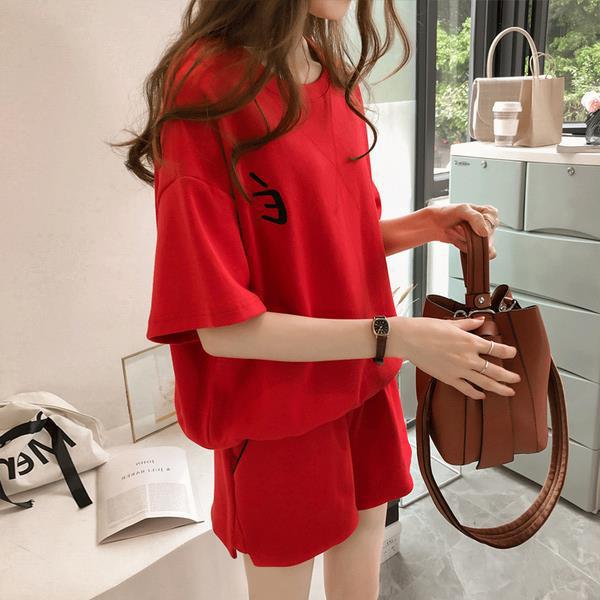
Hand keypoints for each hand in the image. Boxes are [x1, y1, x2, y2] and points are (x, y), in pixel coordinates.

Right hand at [394, 315, 519, 399]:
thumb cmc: (426, 329)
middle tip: (516, 379)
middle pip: (495, 370)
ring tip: (509, 392)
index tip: (512, 353)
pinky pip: (467, 389)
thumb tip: (480, 321)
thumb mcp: (451, 323)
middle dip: (509, 376)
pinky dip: (477, 393)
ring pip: (485, 382)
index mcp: (470, 341)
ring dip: (500, 388)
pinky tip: (482, 395)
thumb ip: (468, 324)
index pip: (496, 349)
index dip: (508, 352)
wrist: (409, 339)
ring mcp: (459, 370)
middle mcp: (468, 358)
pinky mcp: (449, 378)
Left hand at [429, 203, 499, 258]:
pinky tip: (458, 241)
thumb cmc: (449, 213)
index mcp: (490, 213)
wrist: (436, 224)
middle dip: (469, 236)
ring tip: (457, 232)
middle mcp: (489, 225)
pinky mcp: (477, 247)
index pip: (492, 225)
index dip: (477, 227)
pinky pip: (477, 254)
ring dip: (465, 242)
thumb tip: (485, 232)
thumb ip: (476, 218)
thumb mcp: (462, 210)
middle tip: (458, 227)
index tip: (466, 223)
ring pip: (481, 248)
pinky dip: (465, 248)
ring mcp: (483, 237)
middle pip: (487, 239)